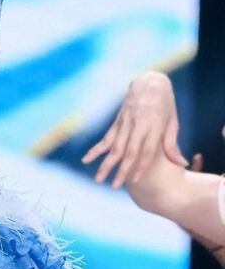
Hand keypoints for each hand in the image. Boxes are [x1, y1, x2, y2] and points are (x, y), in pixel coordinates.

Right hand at [81, 72, 188, 188]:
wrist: (149, 81)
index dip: (140, 166)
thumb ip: (172, 144)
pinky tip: (86, 159)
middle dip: (121, 170)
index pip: (146, 150)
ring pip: (114, 146)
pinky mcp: (117, 121)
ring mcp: (125, 122)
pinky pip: (106, 137)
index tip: (135, 181)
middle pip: (127, 151)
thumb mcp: (173, 121)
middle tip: (114, 187)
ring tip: (98, 180)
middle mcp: (137, 124)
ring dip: (106, 164)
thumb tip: (181, 163)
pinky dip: (96, 149)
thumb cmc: (165, 104)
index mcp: (153, 124)